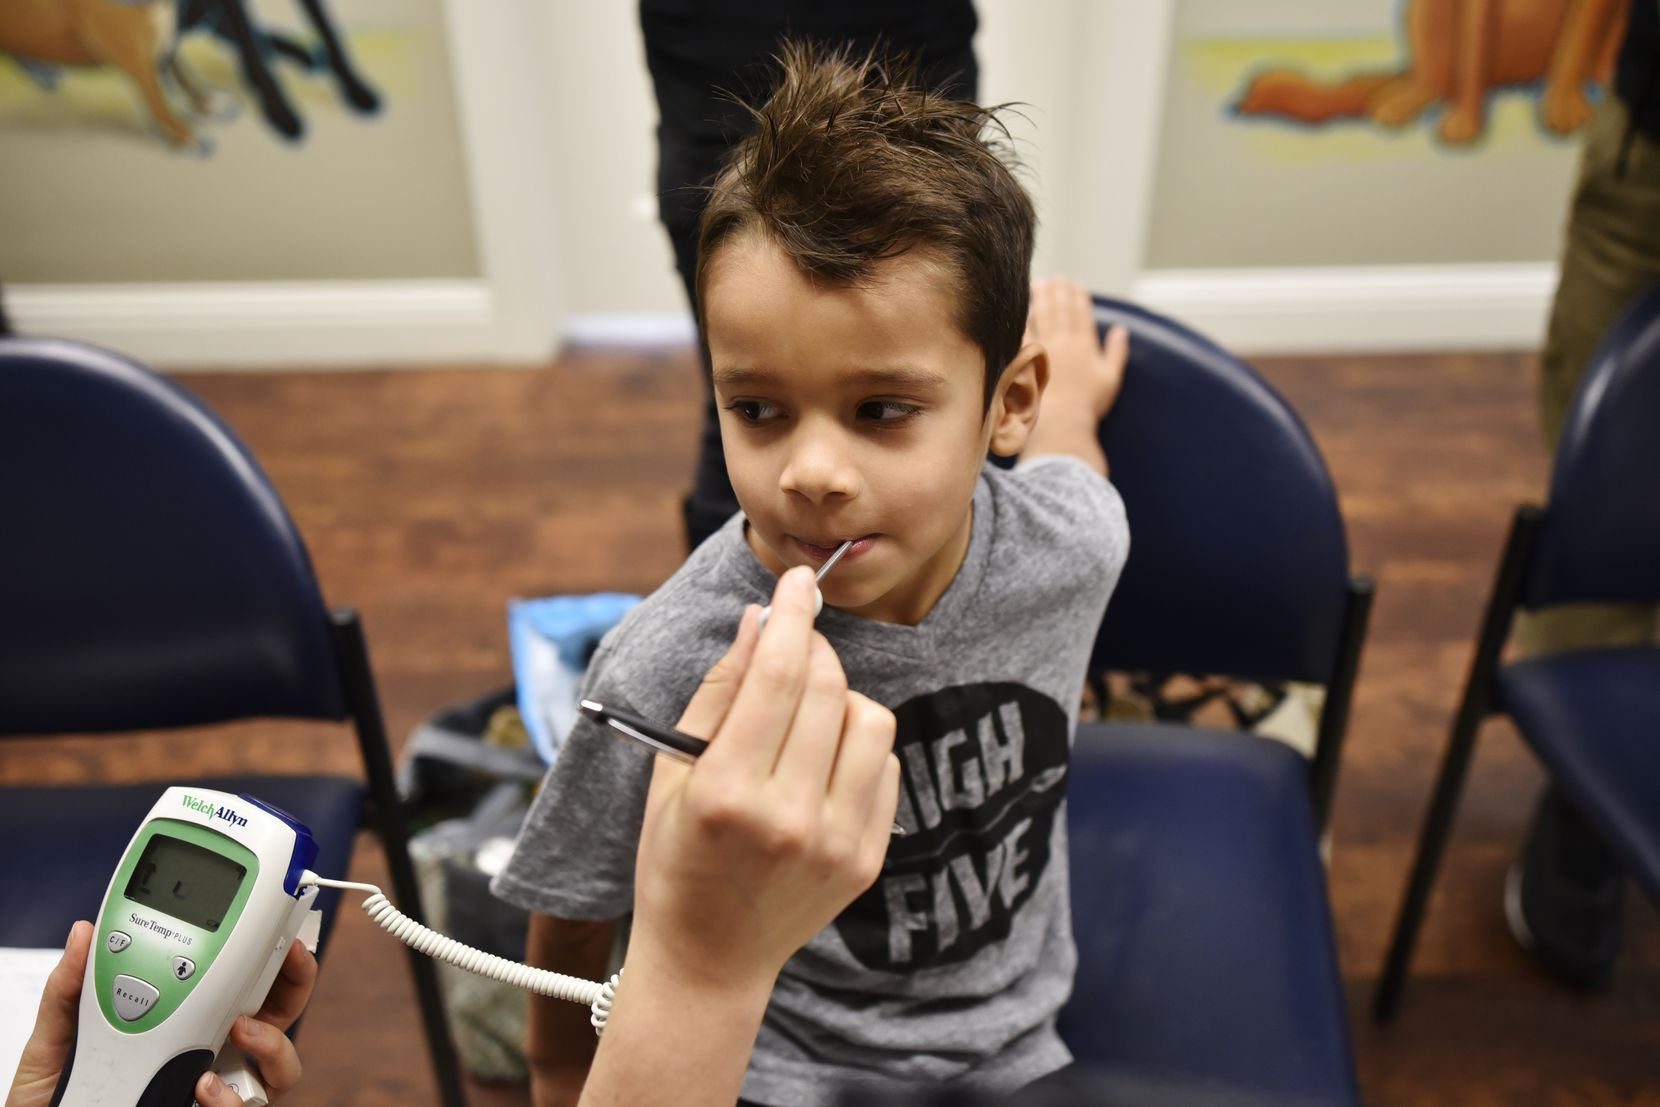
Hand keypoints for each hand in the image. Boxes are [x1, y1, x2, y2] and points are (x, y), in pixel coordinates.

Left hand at [5, 922, 316, 1106]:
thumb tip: (83, 933)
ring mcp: (212, 1092)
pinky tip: (204, 1085)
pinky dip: (229, 1101)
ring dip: (273, 1042)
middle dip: (295, 980)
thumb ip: (70, 988)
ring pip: (280, 1070)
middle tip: (288, 957)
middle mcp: (211, 1056)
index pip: (241, 983)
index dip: (268, 951)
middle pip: (280, 1015)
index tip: (273, 921)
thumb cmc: (56, 1096)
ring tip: (242, 1030)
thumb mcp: (57, 1037)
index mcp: (185, 1023)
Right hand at [629, 566, 901, 991]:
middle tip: (792, 647)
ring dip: (840, 698)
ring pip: (870, 720)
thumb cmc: (676, 857)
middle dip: (812, 650)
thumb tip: (759, 620)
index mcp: (728, 792)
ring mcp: (837, 842)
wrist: (709, 958)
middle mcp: (789, 817)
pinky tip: (821, 761)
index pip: (776, 676)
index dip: (790, 616)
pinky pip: (885, 765)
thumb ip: (718, 692)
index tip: (796, 580)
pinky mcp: (867, 858)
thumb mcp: (671, 773)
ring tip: (804, 715)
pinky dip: (857, 745)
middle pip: (828, 689)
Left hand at [1026, 275, 1127, 422]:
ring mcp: (1044, 348)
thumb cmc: (1089, 403)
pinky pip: (1024, 331)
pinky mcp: (1027, 358)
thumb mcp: (1111, 378)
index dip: (1079, 297)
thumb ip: (1116, 352)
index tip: (1076, 285)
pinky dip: (1023, 318)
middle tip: (1056, 279)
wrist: (1062, 419)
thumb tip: (1122, 330)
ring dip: (1041, 298)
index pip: (1082, 313)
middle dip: (1059, 291)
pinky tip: (1021, 310)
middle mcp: (1064, 341)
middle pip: (1061, 309)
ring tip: (1039, 284)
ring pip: (1042, 316)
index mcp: (1085, 344)